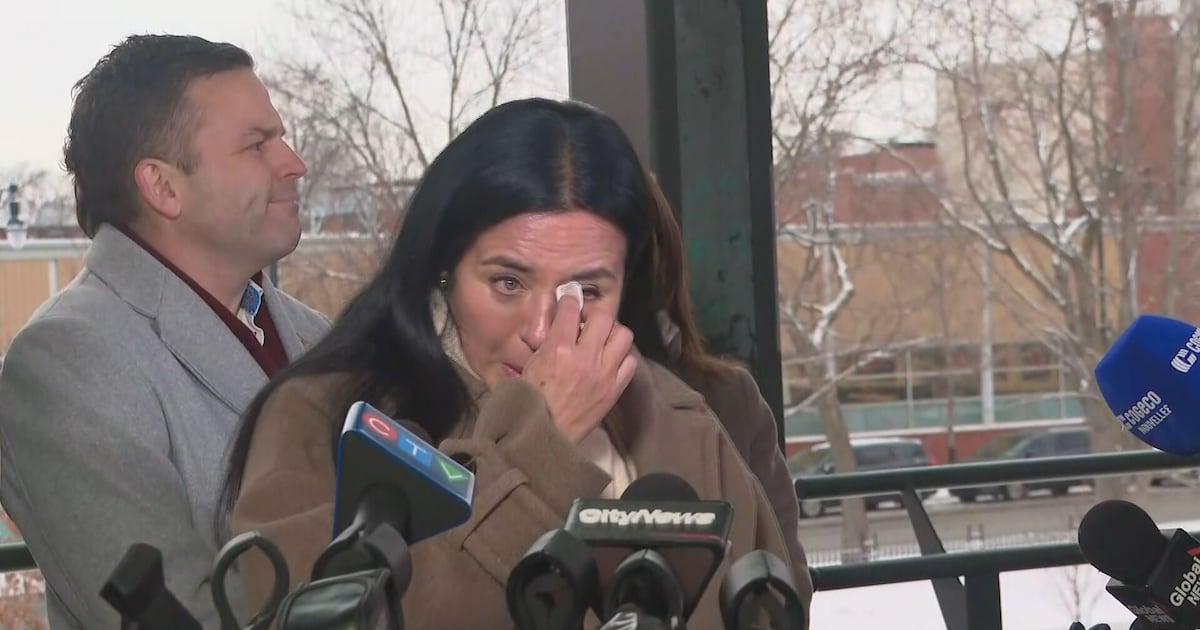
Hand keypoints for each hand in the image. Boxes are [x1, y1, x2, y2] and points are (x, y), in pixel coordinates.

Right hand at [520, 294, 637, 443]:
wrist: (543, 436)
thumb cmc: (528, 403)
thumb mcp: (527, 368)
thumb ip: (542, 344)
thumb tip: (548, 328)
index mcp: (558, 349)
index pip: (570, 308)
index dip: (569, 300)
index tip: (569, 301)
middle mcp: (585, 357)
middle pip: (603, 316)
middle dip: (593, 312)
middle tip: (586, 319)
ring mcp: (604, 373)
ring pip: (623, 335)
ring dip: (612, 332)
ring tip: (601, 338)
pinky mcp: (614, 389)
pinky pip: (629, 362)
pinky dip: (621, 357)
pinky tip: (609, 360)